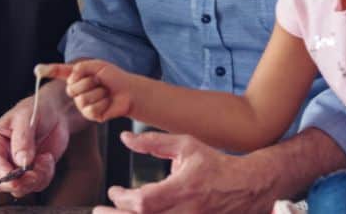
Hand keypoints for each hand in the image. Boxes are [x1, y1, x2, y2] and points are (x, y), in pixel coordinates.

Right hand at [0, 92, 67, 196]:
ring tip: (45, 159)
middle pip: (2, 182)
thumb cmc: (37, 109)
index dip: (2, 172)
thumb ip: (22, 139)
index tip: (14, 177)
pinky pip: (37, 184)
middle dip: (19, 182)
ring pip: (20, 188)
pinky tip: (48, 158)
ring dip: (35, 179)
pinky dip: (45, 175)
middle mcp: (3, 157)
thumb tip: (21, 161)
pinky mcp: (33, 172)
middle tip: (34, 174)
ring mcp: (18, 166)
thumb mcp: (26, 118)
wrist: (56, 112)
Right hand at [47, 60, 134, 122]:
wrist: (128, 90)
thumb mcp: (96, 66)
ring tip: (105, 92)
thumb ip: (80, 67)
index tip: (38, 69)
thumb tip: (69, 74)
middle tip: (100, 82)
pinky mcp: (91, 115)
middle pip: (71, 88)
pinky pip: (91, 110)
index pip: (59, 72)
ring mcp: (82, 105)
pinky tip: (107, 102)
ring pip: (82, 100)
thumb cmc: (113, 77)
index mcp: (76, 77)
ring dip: (98, 93)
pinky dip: (102, 104)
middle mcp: (76, 91)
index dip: (49, 70)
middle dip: (88, 82)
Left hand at [95, 131, 275, 213]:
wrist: (246, 186)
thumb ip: (153, 142)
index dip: (122, 199)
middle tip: (100, 211)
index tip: (113, 191)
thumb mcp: (185, 145)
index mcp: (184, 188)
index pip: (144, 202)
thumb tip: (124, 138)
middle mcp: (187, 211)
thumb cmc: (214, 164)